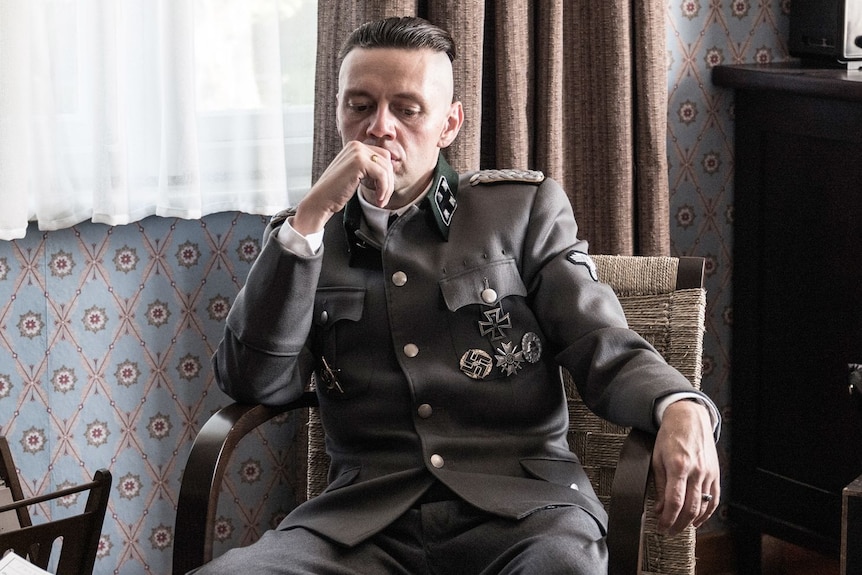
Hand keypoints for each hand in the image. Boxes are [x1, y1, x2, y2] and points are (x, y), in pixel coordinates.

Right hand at [292, 141, 393, 234]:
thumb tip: (390, 169)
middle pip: (387, 161)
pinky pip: (382, 175)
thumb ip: (369, 168)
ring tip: (380, 201)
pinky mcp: (359, 162)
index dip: (386, 175)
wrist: (320, 200)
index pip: (383, 156)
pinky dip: (384, 189)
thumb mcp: (355, 174)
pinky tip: (378, 199)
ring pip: (386, 169)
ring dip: (387, 188)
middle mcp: (356, 145)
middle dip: (389, 182)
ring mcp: (357, 152)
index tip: (382, 192)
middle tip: (383, 198)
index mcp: (355, 146)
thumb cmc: (336, 191)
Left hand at [651, 399, 719, 534]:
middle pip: (691, 508)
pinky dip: (707, 513)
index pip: (675, 501)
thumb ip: (659, 485)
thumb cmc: (670, 437)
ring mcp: (709, 473)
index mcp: (678, 466)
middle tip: (669, 531)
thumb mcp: (657, 458)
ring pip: (704, 506)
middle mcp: (696, 471)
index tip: (661, 527)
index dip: (668, 518)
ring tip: (680, 527)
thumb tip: (659, 508)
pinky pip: (714, 499)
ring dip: (692, 521)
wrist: (689, 419)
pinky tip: (698, 520)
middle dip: (679, 524)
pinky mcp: (716, 474)